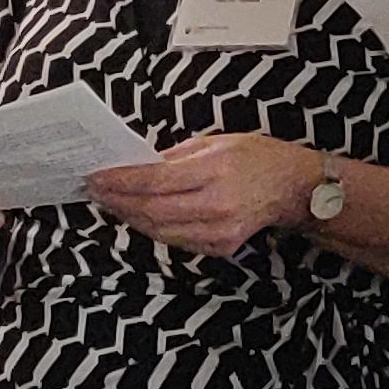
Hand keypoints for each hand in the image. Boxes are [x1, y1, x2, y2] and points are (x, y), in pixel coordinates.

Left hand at [83, 132, 320, 260]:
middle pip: (152, 210)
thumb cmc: (255, 156)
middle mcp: (217, 205)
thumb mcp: (216, 141)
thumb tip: (138, 165)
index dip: (120, 181)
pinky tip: (140, 217)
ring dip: (131, 218)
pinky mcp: (221, 248)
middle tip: (95, 192)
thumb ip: (175, 156)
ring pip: (160, 231)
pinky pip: (177, 241)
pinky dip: (154, 229)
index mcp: (214, 170)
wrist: (293, 187)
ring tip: (111, 204)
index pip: (154, 180)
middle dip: (118, 202)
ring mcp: (220, 231)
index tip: (95, 177)